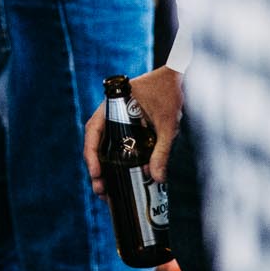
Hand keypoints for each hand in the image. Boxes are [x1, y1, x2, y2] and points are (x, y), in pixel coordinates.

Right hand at [83, 66, 183, 198]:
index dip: (91, 154)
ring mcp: (118, 121)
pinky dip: (115, 162)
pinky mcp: (129, 127)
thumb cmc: (170, 93)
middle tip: (101, 191)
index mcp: (113, 105)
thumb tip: (157, 178)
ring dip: (104, 168)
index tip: (96, 173)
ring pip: (104, 147)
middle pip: (95, 144)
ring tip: (107, 192)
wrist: (179, 78)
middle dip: (96, 169)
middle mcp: (111, 113)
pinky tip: (120, 179)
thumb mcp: (167, 125)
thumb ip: (162, 151)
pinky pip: (116, 146)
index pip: (93, 131)